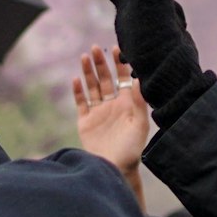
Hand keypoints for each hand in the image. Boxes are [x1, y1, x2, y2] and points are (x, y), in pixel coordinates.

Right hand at [73, 46, 148, 173]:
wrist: (114, 168)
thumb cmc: (131, 150)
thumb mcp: (139, 125)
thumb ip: (140, 102)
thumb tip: (140, 79)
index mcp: (127, 104)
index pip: (123, 78)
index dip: (120, 64)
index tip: (117, 48)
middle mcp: (112, 105)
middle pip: (105, 79)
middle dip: (101, 63)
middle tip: (95, 48)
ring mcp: (98, 112)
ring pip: (92, 87)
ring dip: (88, 72)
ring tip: (84, 56)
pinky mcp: (86, 121)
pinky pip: (81, 102)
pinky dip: (78, 91)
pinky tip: (76, 79)